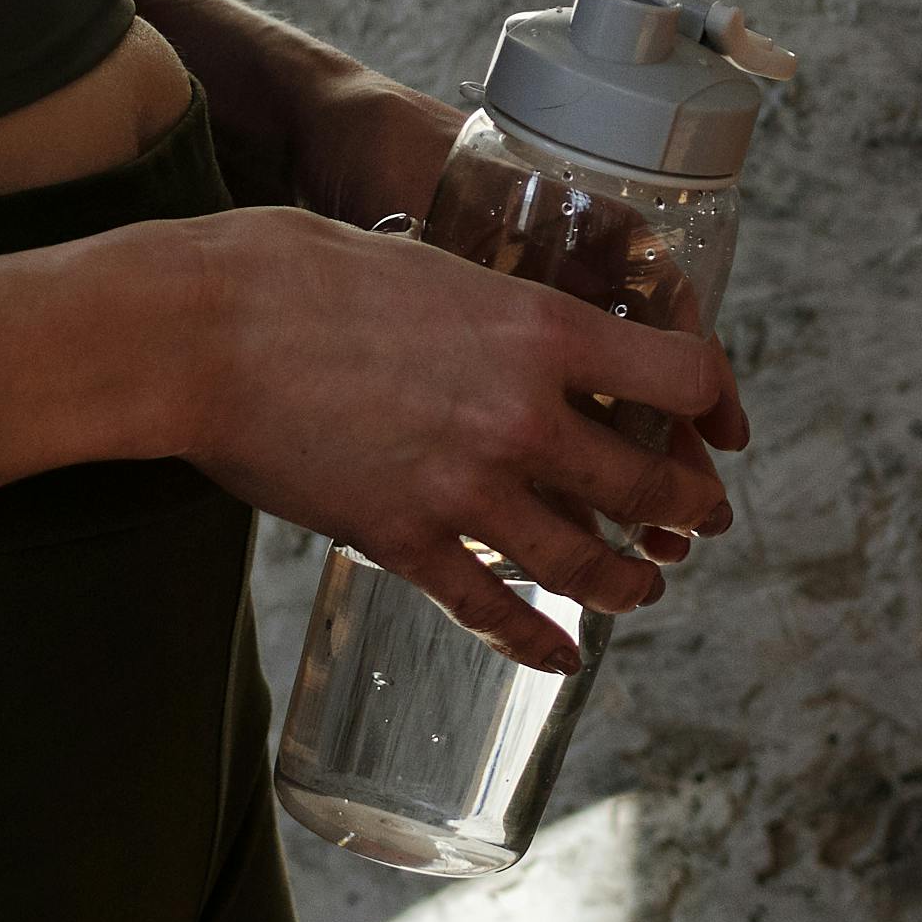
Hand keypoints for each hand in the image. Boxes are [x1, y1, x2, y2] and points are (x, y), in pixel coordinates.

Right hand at [150, 201, 745, 672]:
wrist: (201, 331)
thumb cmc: (300, 273)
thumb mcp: (436, 265)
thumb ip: (493, 311)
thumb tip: (521, 332)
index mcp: (542, 329)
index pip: (682, 374)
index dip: (715, 404)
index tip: (720, 424)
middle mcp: (524, 414)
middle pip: (648, 484)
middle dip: (688, 509)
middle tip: (702, 520)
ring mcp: (467, 487)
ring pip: (586, 561)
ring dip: (629, 583)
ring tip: (643, 588)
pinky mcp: (405, 540)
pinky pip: (492, 608)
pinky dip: (535, 640)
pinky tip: (559, 656)